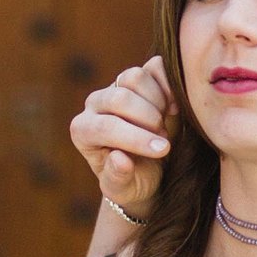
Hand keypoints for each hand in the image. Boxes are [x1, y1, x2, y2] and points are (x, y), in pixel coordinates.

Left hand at [70, 56, 173, 219]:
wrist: (149, 166)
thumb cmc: (133, 180)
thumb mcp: (125, 189)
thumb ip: (118, 178)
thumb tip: (120, 159)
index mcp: (83, 131)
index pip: (106, 126)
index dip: (136, 138)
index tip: (162, 150)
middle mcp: (95, 104)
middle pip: (120, 98)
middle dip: (148, 120)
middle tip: (163, 141)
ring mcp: (116, 86)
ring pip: (134, 77)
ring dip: (157, 103)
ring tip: (164, 125)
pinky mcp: (139, 77)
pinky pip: (155, 66)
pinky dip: (169, 84)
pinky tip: (173, 108)